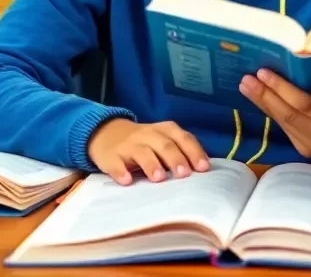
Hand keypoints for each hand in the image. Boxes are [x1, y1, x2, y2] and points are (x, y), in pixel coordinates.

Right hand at [88, 118, 209, 185]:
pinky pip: (116, 164)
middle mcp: (148, 134)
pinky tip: (126, 181)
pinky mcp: (111, 157)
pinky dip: (121, 171)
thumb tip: (202, 171)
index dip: (193, 152)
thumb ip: (179, 151)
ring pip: (141, 152)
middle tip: (184, 174)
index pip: (182, 138)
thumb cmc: (144, 142)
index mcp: (165, 130)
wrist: (107, 133)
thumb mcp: (162, 140)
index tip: (203, 168)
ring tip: (159, 178)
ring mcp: (129, 145)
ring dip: (151, 164)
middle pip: (164, 144)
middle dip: (175, 158)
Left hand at [239, 66, 310, 161]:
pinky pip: (283, 127)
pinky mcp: (302, 149)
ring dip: (262, 103)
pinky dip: (270, 111)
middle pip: (287, 114)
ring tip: (245, 86)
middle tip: (246, 79)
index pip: (305, 105)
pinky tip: (258, 98)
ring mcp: (309, 146)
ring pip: (282, 122)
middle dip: (264, 96)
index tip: (264, 73)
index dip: (283, 89)